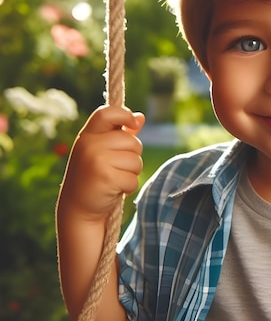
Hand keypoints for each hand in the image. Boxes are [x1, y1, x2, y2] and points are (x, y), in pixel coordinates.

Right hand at [59, 105, 144, 221]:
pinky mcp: (106, 178)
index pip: (108, 112)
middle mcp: (90, 145)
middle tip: (116, 167)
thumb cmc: (94, 176)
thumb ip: (121, 133)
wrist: (78, 208)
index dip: (125, 114)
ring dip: (131, 173)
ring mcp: (97, 161)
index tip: (133, 124)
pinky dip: (129, 187)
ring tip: (114, 178)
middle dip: (133, 156)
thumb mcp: (103, 151)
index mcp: (88, 135)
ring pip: (136, 162)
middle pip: (133, 142)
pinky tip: (114, 190)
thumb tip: (141, 117)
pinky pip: (134, 179)